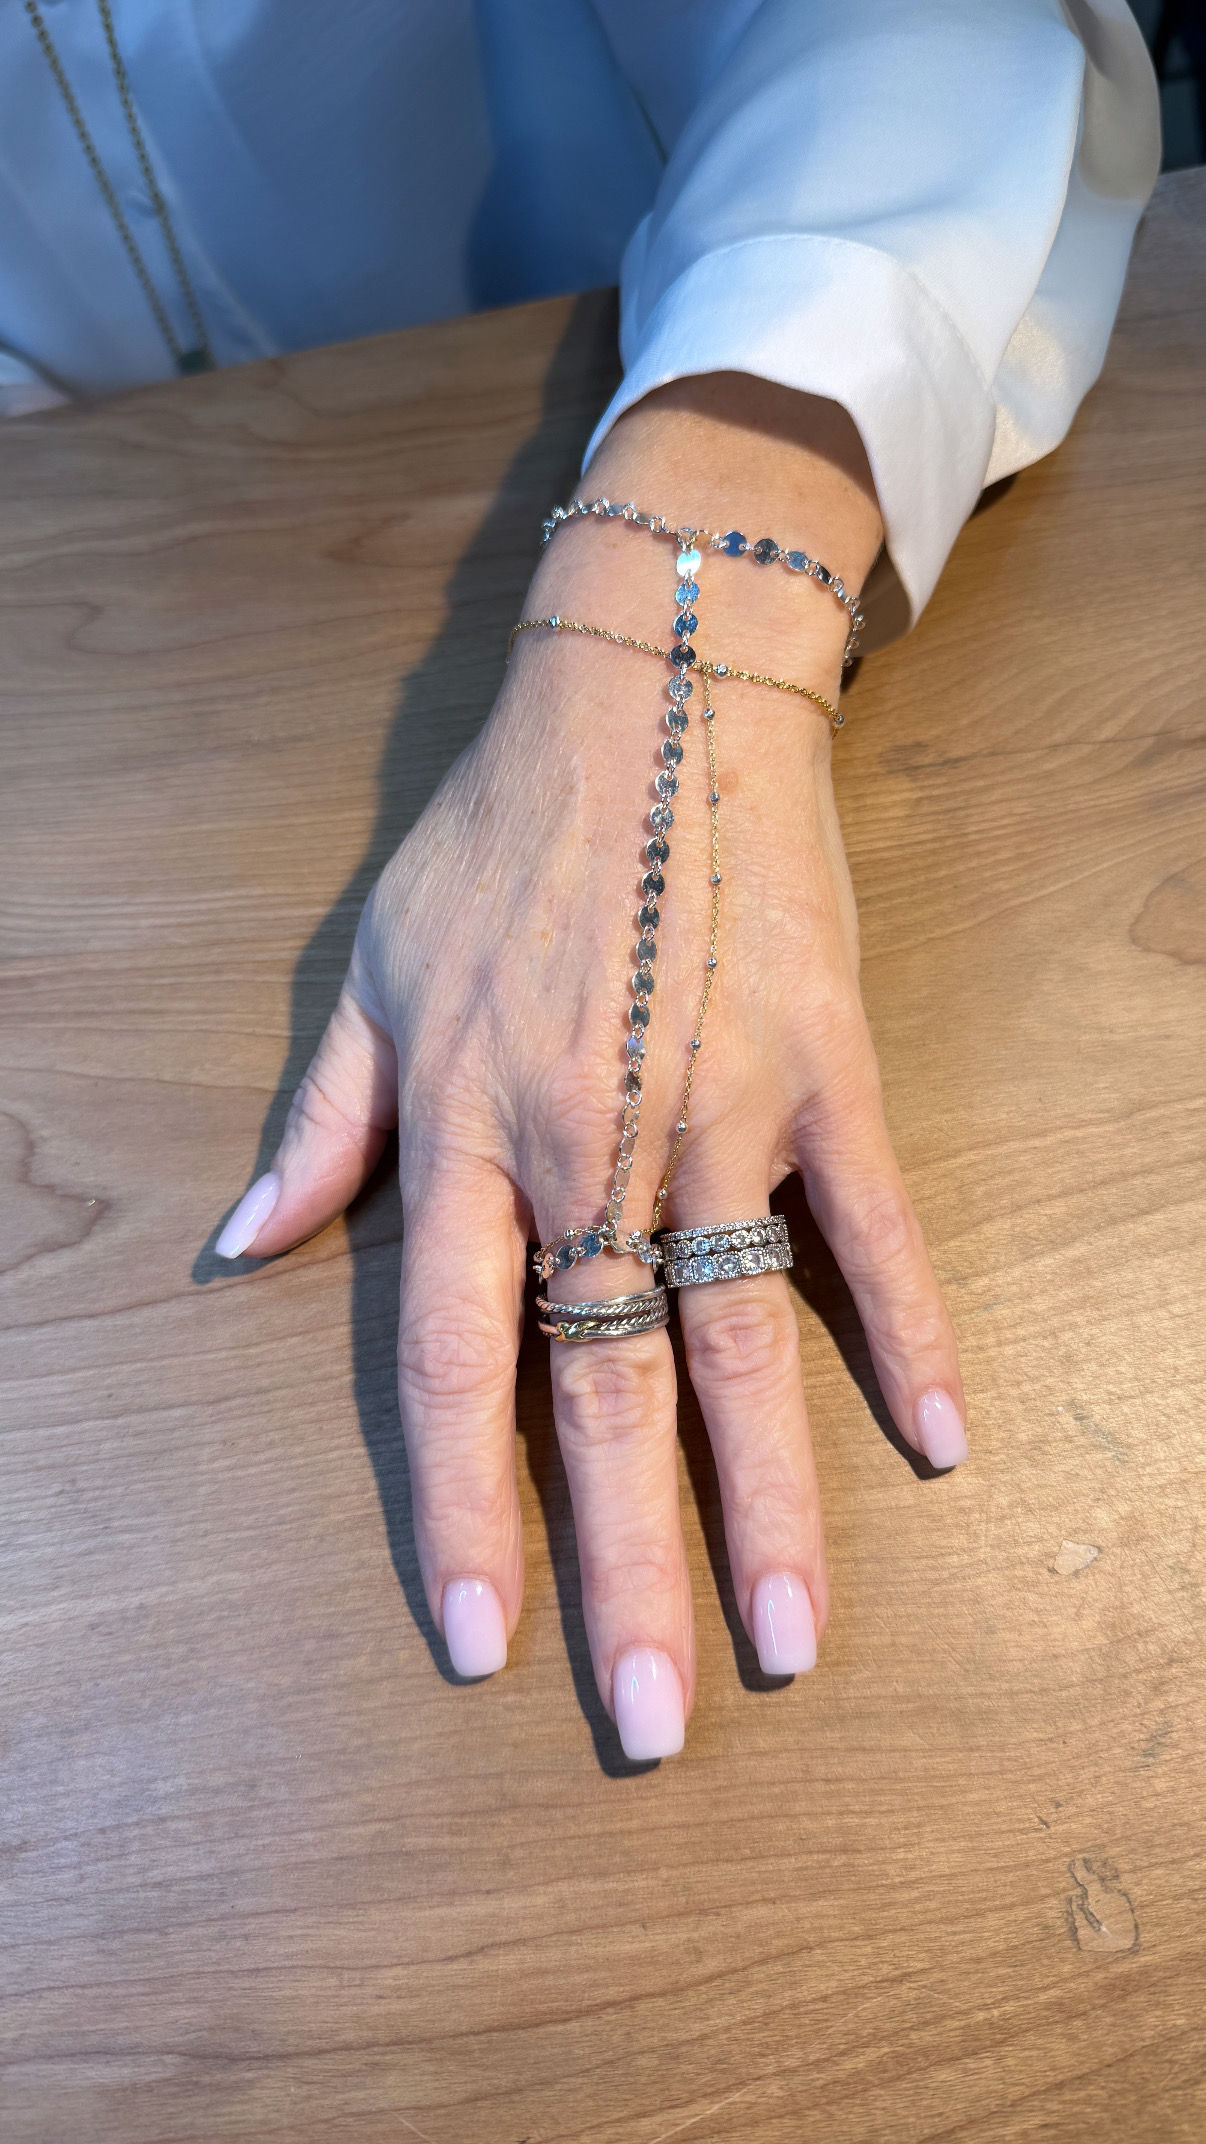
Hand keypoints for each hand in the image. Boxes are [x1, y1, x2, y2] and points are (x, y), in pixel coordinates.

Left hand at [214, 377, 966, 1757]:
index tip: (485, 1644)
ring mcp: (720, 1114)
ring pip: (739, 1340)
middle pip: (605, 1391)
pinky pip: (874, 1223)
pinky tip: (938, 1445)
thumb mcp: (372, 975)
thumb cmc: (499, 842)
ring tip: (784, 1646)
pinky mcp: (826, 1071)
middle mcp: (591, 1149)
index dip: (466, 1514)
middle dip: (624, 1569)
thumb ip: (320, 1129)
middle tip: (646, 1723)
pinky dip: (906, 1330)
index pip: (458, 1366)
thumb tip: (241, 1253)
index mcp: (471, 1138)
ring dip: (766, 1505)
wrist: (652, 701)